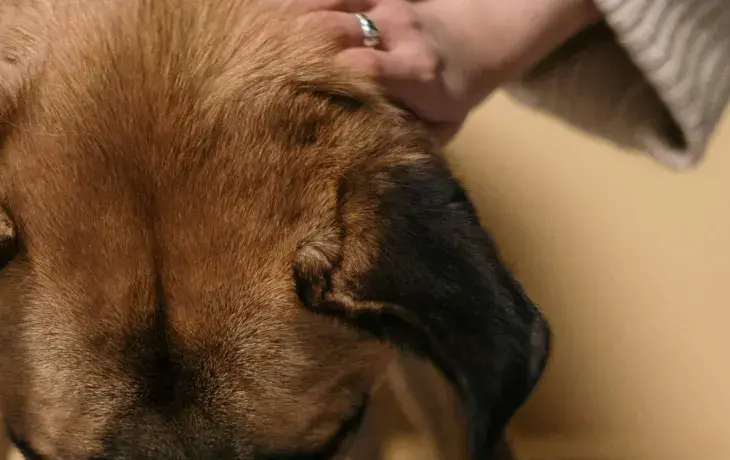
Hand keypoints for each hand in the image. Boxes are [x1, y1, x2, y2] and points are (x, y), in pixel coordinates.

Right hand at [281, 0, 600, 141]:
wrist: (476, 41)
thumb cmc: (450, 97)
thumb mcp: (439, 129)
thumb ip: (405, 144)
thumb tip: (361, 173)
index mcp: (415, 71)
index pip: (364, 70)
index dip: (325, 82)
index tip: (290, 105)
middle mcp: (397, 33)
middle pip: (336, 31)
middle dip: (296, 52)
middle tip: (256, 77)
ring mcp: (383, 8)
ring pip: (327, 6)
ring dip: (289, 27)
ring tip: (252, 50)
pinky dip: (299, 5)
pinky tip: (269, 21)